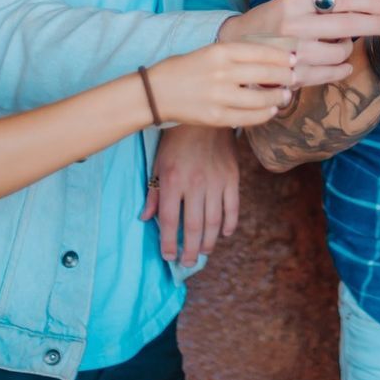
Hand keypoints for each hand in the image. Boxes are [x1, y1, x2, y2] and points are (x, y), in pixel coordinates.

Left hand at [143, 124, 239, 264]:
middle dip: (190, 249)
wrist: (204, 117)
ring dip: (208, 242)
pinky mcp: (232, 177)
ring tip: (203, 252)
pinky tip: (223, 233)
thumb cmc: (176, 141)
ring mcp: (216, 181)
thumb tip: (146, 218)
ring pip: (214, 221)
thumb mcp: (158, 163)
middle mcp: (195, 184)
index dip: (168, 242)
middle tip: (188, 262)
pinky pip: (233, 207)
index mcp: (173, 181)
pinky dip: (229, 223)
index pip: (170, 220)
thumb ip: (153, 192)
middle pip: (193, 226)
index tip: (168, 255)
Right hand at [147, 41, 298, 126]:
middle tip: (294, 77)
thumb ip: (236, 55)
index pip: (261, 51)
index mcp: (220, 51)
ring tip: (285, 96)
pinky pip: (248, 118)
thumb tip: (269, 61)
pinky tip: (270, 111)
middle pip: (266, 73)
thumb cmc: (184, 69)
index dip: (282, 56)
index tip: (294, 59)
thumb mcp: (209, 52)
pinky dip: (264, 115)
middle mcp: (222, 72)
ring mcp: (219, 96)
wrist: (155, 92)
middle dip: (285, 76)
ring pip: (261, 98)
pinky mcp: (216, 117)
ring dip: (278, 98)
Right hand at [222, 0, 379, 87]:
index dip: (371, 1)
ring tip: (342, 44)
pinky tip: (343, 64)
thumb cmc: (274, 18)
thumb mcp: (294, 0)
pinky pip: (331, 74)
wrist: (237, 43)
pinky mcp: (292, 75)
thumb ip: (325, 2)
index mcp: (295, 0)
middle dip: (376, 24)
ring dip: (348, 49)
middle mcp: (294, 25)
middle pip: (347, 26)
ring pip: (341, 53)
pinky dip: (342, 69)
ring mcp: (293, 53)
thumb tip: (369, 3)